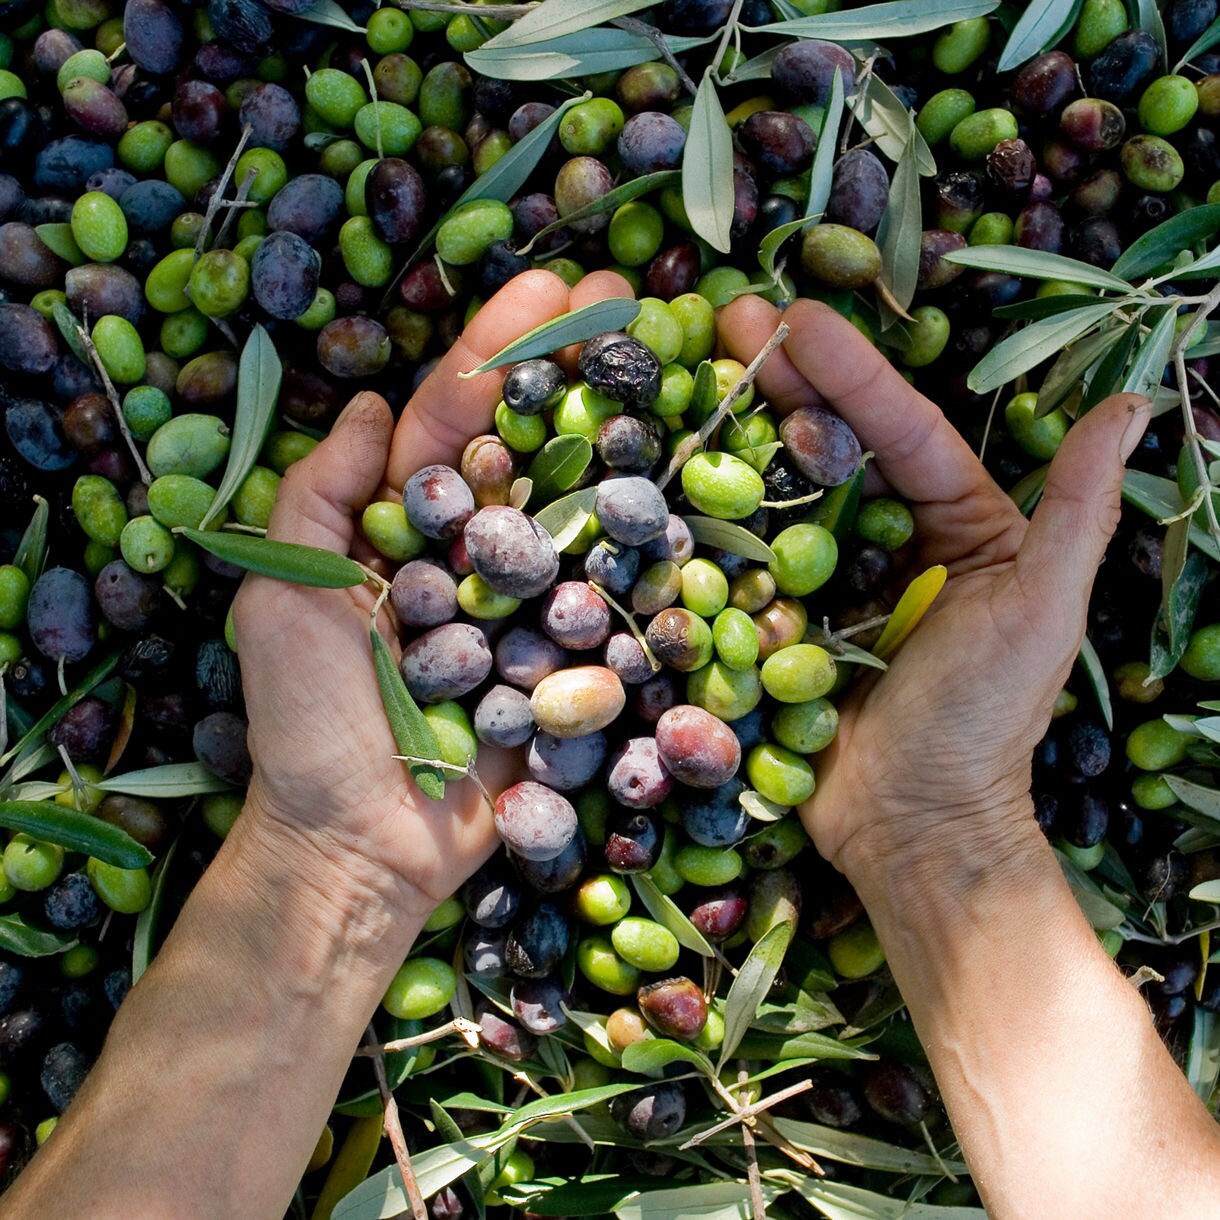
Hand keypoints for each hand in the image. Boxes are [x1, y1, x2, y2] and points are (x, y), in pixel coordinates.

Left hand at [232, 269, 633, 918]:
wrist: (365, 848)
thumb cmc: (312, 724)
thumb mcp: (281, 597)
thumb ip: (318, 498)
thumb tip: (361, 405)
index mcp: (400, 530)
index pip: (452, 419)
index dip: (499, 349)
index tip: (555, 286)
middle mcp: (468, 554)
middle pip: (529, 447)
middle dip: (574, 368)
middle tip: (633, 298)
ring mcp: (525, 606)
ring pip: (579, 511)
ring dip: (622, 438)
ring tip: (674, 368)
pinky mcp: (567, 661)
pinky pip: (612, 600)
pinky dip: (648, 548)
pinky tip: (690, 489)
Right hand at [719, 295, 1151, 876]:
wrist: (909, 826)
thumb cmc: (985, 722)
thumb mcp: (1041, 611)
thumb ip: (1076, 512)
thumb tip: (1130, 405)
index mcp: (961, 524)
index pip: (902, 432)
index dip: (852, 373)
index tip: (796, 319)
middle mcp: (892, 540)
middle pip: (834, 445)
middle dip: (785, 380)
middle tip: (728, 317)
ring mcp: (828, 580)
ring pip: (783, 490)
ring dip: (740, 431)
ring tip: (692, 370)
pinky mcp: (779, 621)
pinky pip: (745, 560)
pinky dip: (712, 515)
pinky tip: (673, 468)